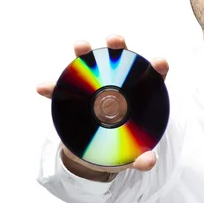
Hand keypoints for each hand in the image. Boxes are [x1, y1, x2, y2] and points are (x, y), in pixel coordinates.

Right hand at [36, 35, 168, 176]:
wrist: (94, 157)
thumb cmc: (120, 149)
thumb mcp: (131, 156)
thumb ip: (142, 159)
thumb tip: (148, 161)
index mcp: (140, 98)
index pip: (152, 80)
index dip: (157, 68)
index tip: (159, 62)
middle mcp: (118, 87)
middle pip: (121, 63)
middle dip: (119, 48)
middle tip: (115, 41)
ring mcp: (95, 90)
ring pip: (90, 67)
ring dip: (84, 53)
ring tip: (81, 47)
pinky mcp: (74, 99)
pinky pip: (61, 90)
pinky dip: (53, 88)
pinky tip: (43, 88)